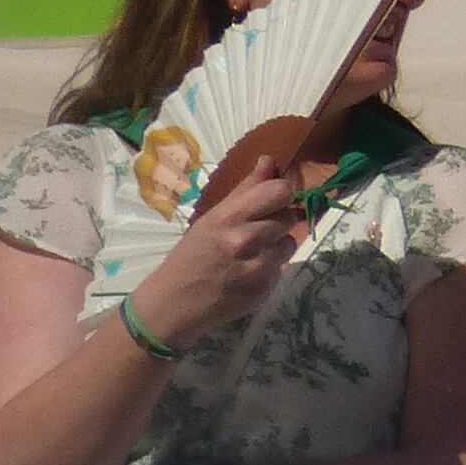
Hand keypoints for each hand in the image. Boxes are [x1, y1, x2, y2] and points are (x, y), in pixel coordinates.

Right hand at [131, 161, 301, 348]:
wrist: (175, 302)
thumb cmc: (192, 255)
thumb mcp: (211, 218)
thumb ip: (245, 190)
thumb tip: (269, 161)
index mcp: (229, 217)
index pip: (280, 192)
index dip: (282, 193)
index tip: (274, 199)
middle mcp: (246, 240)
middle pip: (289, 217)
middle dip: (277, 221)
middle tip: (255, 230)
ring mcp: (258, 267)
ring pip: (290, 243)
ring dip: (277, 245)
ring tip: (251, 252)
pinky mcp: (265, 289)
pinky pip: (282, 268)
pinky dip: (271, 267)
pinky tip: (249, 272)